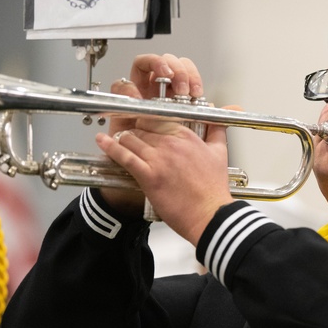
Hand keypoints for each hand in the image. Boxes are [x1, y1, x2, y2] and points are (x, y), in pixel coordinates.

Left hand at [98, 54, 206, 215]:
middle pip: (142, 127)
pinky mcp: (149, 176)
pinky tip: (102, 141)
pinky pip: (125, 156)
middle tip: (128, 133)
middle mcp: (172, 143)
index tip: (142, 120)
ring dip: (122, 139)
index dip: (148, 119)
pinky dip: (110, 147)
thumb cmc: (214, 190)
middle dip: (134, 130)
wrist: (211, 215)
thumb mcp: (220, 153)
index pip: (159, 117)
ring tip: (116, 140)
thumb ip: (218, 129)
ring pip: (131, 138)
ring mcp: (159, 159)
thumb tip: (226, 112)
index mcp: (187, 136)